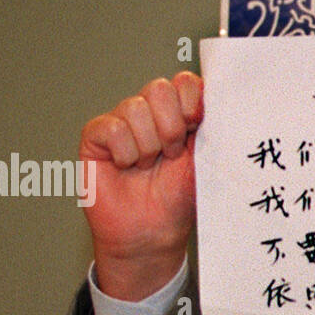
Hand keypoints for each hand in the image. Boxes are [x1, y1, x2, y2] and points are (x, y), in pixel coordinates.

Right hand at [78, 72, 202, 299]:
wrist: (152, 233)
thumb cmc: (177, 199)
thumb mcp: (205, 159)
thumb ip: (211, 126)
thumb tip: (219, 98)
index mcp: (179, 113)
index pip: (184, 81)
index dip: (191, 103)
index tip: (195, 127)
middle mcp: (150, 112)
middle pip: (160, 88)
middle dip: (171, 128)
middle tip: (170, 155)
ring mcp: (121, 121)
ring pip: (135, 108)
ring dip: (148, 147)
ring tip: (147, 166)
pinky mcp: (95, 136)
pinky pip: (112, 128)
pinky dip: (125, 153)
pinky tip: (126, 167)